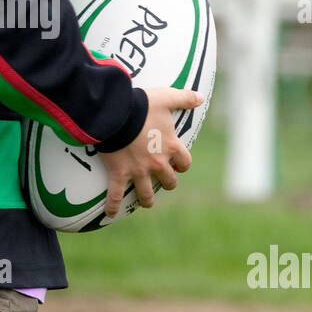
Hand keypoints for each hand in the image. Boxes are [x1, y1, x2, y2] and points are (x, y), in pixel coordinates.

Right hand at [100, 86, 203, 218]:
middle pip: (169, 182)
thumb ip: (184, 98)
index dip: (182, 165)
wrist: (117, 113)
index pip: (185, 163)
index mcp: (170, 147)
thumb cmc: (142, 105)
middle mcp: (157, 163)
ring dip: (147, 200)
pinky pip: (116, 195)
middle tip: (161, 179)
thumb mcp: (166, 98)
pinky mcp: (119, 174)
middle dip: (167, 182)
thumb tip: (200, 97)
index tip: (177, 164)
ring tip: (145, 202)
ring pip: (146, 195)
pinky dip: (112, 206)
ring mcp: (138, 171)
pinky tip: (110, 214)